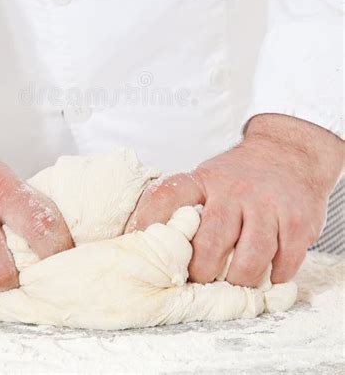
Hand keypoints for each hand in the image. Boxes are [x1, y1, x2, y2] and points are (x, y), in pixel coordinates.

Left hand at [125, 113, 343, 286]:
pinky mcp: (297, 221)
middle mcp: (234, 190)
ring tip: (233, 283)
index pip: (168, 196)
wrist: (288, 152)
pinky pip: (285, 261)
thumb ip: (181, 205)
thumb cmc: (237, 176)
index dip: (148, 222)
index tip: (138, 246)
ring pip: (250, 258)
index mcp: (203, 180)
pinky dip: (274, 276)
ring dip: (239, 280)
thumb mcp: (205, 178)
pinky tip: (268, 274)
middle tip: (198, 280)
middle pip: (211, 242)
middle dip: (201, 271)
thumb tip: (139, 237)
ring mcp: (268, 205)